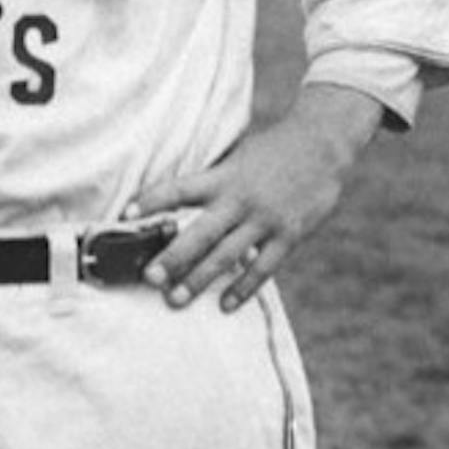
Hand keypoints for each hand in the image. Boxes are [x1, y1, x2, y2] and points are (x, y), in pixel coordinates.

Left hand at [125, 86, 383, 312]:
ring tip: (175, 300)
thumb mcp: (237, 157)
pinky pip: (262, 268)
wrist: (323, 144)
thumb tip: (177, 199)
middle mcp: (240, 199)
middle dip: (173, 257)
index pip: (179, 188)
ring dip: (199, 280)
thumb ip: (212, 179)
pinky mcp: (289, 235)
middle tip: (149, 277)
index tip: (126, 213)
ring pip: (226, 256)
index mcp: (223, 176)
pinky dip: (243, 288)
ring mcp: (265, 220)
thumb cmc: (273, 149)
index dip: (152, 200)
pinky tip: (225, 304)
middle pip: (200, 232)